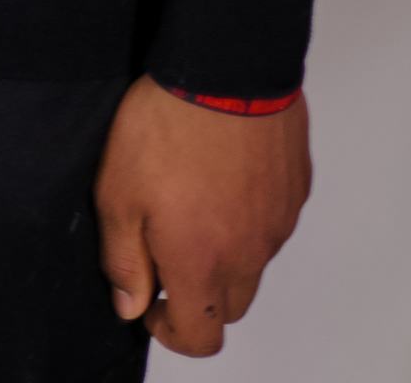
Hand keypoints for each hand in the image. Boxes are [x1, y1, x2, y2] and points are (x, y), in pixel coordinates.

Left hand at [97, 77, 310, 355]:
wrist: (225, 73)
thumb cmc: (166, 128)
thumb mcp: (117, 194)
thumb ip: (124, 259)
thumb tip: (130, 303)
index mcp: (203, 263)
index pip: (201, 337)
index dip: (170, 332)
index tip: (148, 306)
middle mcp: (250, 253)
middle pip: (229, 307)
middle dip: (196, 296)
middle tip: (162, 254)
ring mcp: (278, 225)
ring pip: (253, 265)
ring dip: (223, 256)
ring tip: (187, 204)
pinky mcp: (294, 194)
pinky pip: (270, 225)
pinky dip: (245, 220)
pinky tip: (217, 179)